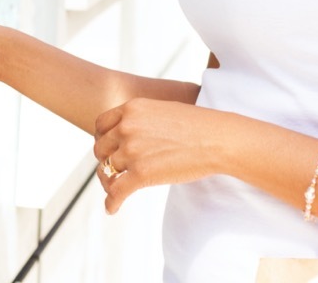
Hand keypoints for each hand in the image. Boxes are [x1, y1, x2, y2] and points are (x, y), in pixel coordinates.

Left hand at [93, 98, 226, 214]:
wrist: (217, 139)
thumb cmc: (197, 126)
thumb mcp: (162, 110)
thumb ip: (141, 119)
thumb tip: (129, 134)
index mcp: (132, 109)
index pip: (100, 125)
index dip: (102, 138)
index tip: (109, 149)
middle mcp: (127, 127)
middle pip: (101, 149)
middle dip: (106, 160)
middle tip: (114, 170)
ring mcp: (132, 150)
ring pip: (107, 170)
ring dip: (109, 182)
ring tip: (114, 191)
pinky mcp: (141, 174)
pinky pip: (116, 191)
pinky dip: (111, 202)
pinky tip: (112, 209)